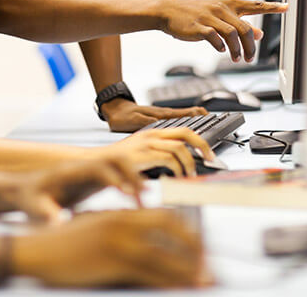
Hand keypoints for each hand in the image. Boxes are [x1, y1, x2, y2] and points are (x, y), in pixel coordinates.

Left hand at [8, 156, 146, 222]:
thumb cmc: (27, 199)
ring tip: (143, 200)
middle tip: (143, 196)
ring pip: (119, 165)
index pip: (97, 167)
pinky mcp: (93, 180)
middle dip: (131, 174)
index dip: (114, 178)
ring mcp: (89, 172)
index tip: (127, 194)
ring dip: (134, 178)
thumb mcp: (33, 207)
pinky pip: (117, 177)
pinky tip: (134, 205)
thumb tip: (58, 224)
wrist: (23, 191)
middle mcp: (83, 167)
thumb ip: (45, 213)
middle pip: (114, 159)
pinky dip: (129, 186)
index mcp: (69, 171)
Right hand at [13, 209, 208, 287]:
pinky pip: (151, 274)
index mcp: (120, 213)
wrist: (34, 250)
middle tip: (207, 265)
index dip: (187, 232)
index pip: (165, 216)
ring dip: (189, 270)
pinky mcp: (112, 262)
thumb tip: (142, 245)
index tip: (200, 246)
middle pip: (173, 230)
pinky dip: (170, 282)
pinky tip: (180, 289)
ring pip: (166, 255)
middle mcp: (123, 223)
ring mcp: (119, 242)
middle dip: (195, 248)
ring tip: (204, 281)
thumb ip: (119, 231)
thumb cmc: (60, 243)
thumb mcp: (94, 228)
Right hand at [97, 127, 213, 176]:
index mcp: (152, 133)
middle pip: (185, 133)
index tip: (209, 152)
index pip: (183, 130)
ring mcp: (146, 143)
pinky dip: (177, 168)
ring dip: (189, 162)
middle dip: (202, 145)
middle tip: (210, 158)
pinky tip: (176, 176)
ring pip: (179, 147)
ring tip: (189, 174)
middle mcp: (151, 135)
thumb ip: (158, 155)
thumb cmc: (117, 164)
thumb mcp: (141, 155)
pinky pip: (168, 158)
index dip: (199, 140)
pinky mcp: (142, 155)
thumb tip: (178, 164)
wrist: (95, 164)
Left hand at [100, 98, 208, 131]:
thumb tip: (161, 125)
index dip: (196, 116)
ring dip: (196, 118)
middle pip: (187, 114)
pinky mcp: (158, 118)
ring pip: (183, 117)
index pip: (183, 115)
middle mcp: (163, 114)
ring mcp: (162, 116)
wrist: (113, 109)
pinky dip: (186, 120)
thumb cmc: (122, 116)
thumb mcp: (133, 121)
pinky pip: (176, 119)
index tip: (208, 117)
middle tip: (214, 119)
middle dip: (201, 116)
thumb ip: (147, 123)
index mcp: (160, 115)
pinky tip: (189, 124)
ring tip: (208, 120)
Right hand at [155, 0, 287, 61]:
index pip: (255, 4)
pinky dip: (221, 47)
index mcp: (229, 3)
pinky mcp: (199, 26)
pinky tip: (222, 51)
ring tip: (237, 59)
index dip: (272, 7)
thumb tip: (259, 34)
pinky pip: (215, 38)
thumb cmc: (194, 11)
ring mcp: (210, 16)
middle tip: (250, 58)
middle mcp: (222, 8)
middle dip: (251, 46)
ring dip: (238, 50)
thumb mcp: (218, 14)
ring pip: (233, 34)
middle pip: (245, 28)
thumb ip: (238, 23)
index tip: (287, 7)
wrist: (168, 8)